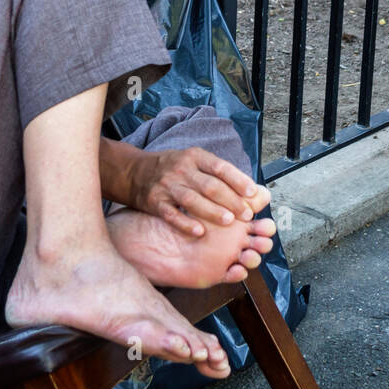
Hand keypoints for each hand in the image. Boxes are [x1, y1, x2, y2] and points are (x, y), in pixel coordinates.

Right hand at [129, 146, 268, 236]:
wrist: (135, 172)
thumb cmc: (173, 168)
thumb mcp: (194, 161)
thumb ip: (218, 173)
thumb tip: (253, 191)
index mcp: (195, 157)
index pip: (220, 168)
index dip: (238, 180)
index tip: (253, 194)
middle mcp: (182, 169)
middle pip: (210, 185)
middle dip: (231, 200)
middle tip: (246, 214)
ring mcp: (167, 186)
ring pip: (193, 200)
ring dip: (212, 211)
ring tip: (229, 222)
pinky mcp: (154, 202)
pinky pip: (172, 214)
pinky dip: (186, 224)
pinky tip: (199, 232)